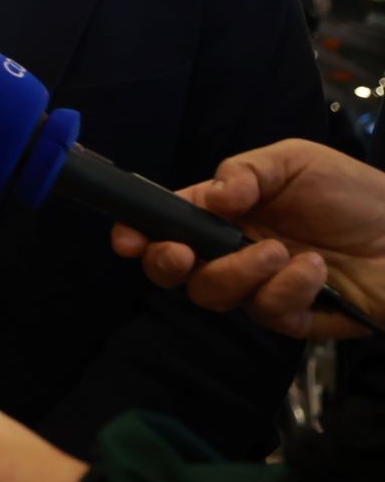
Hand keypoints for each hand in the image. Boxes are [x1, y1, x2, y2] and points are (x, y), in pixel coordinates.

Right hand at [110, 138, 384, 337]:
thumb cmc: (354, 193)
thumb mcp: (295, 161)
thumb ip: (244, 173)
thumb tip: (206, 197)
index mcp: (226, 212)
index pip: (169, 223)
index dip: (139, 233)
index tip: (127, 238)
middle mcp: (235, 252)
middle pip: (178, 271)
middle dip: (169, 264)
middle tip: (182, 253)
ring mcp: (262, 288)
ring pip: (216, 296)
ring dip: (239, 273)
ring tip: (279, 251)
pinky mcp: (295, 319)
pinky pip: (269, 315)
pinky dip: (289, 291)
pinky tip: (318, 271)